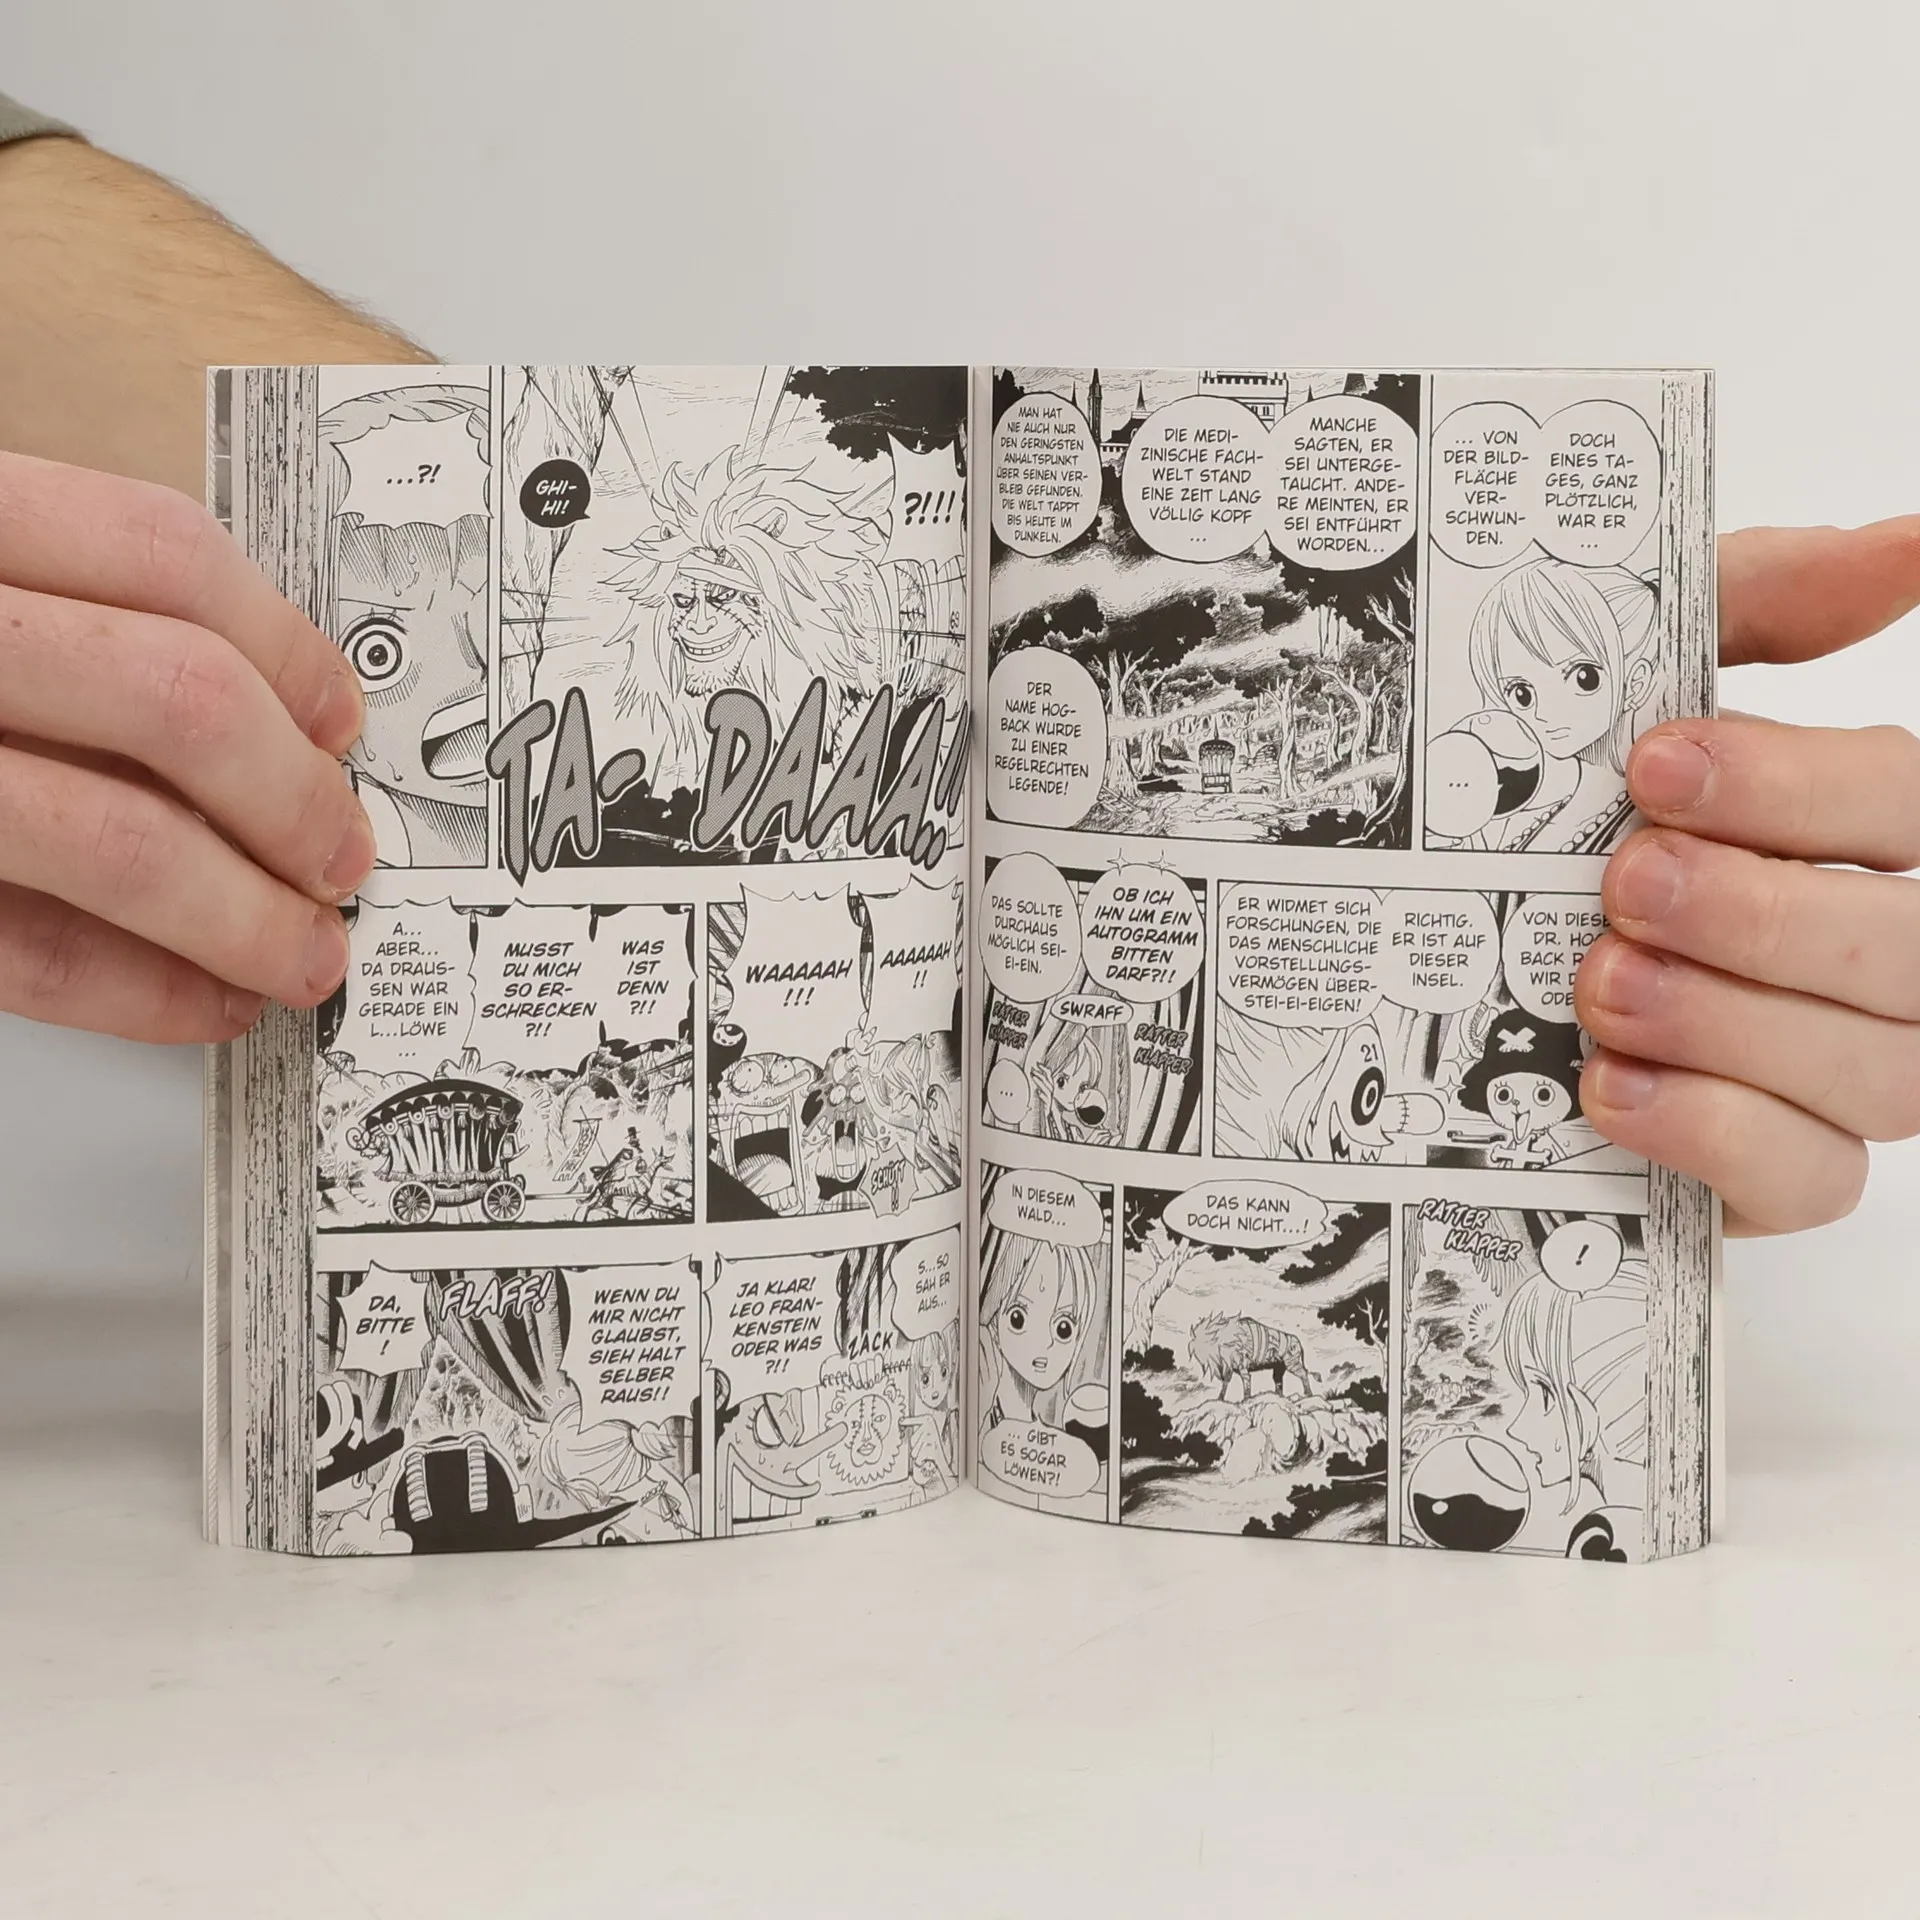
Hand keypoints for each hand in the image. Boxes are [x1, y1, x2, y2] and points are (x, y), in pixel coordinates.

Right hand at [0, 452, 371, 1040]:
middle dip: (292, 799)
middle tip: (342, 856)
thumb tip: (265, 714)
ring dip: (244, 916)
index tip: (339, 720)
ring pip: (114, 837)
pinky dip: (136, 989)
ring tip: (302, 955)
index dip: (286, 647)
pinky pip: (19, 948)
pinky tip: (201, 1001)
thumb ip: (59, 613)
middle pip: (174, 698)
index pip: (162, 554)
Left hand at [1575, 517, 1919, 1234]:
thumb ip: (1759, 609)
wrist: (1432, 978)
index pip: (1910, 804)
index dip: (1800, 789)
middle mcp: (1884, 956)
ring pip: (1880, 1074)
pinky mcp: (1776, 1174)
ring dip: (1728, 1022)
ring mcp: (1841, 1074)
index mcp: (1867, 830)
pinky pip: (1810, 1179)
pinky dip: (1713, 1133)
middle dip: (1761, 915)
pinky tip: (1611, 1083)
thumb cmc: (1562, 812)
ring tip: (1600, 979)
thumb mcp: (1632, 689)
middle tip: (1624, 882)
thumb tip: (1906, 541)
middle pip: (1910, 950)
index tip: (1657, 767)